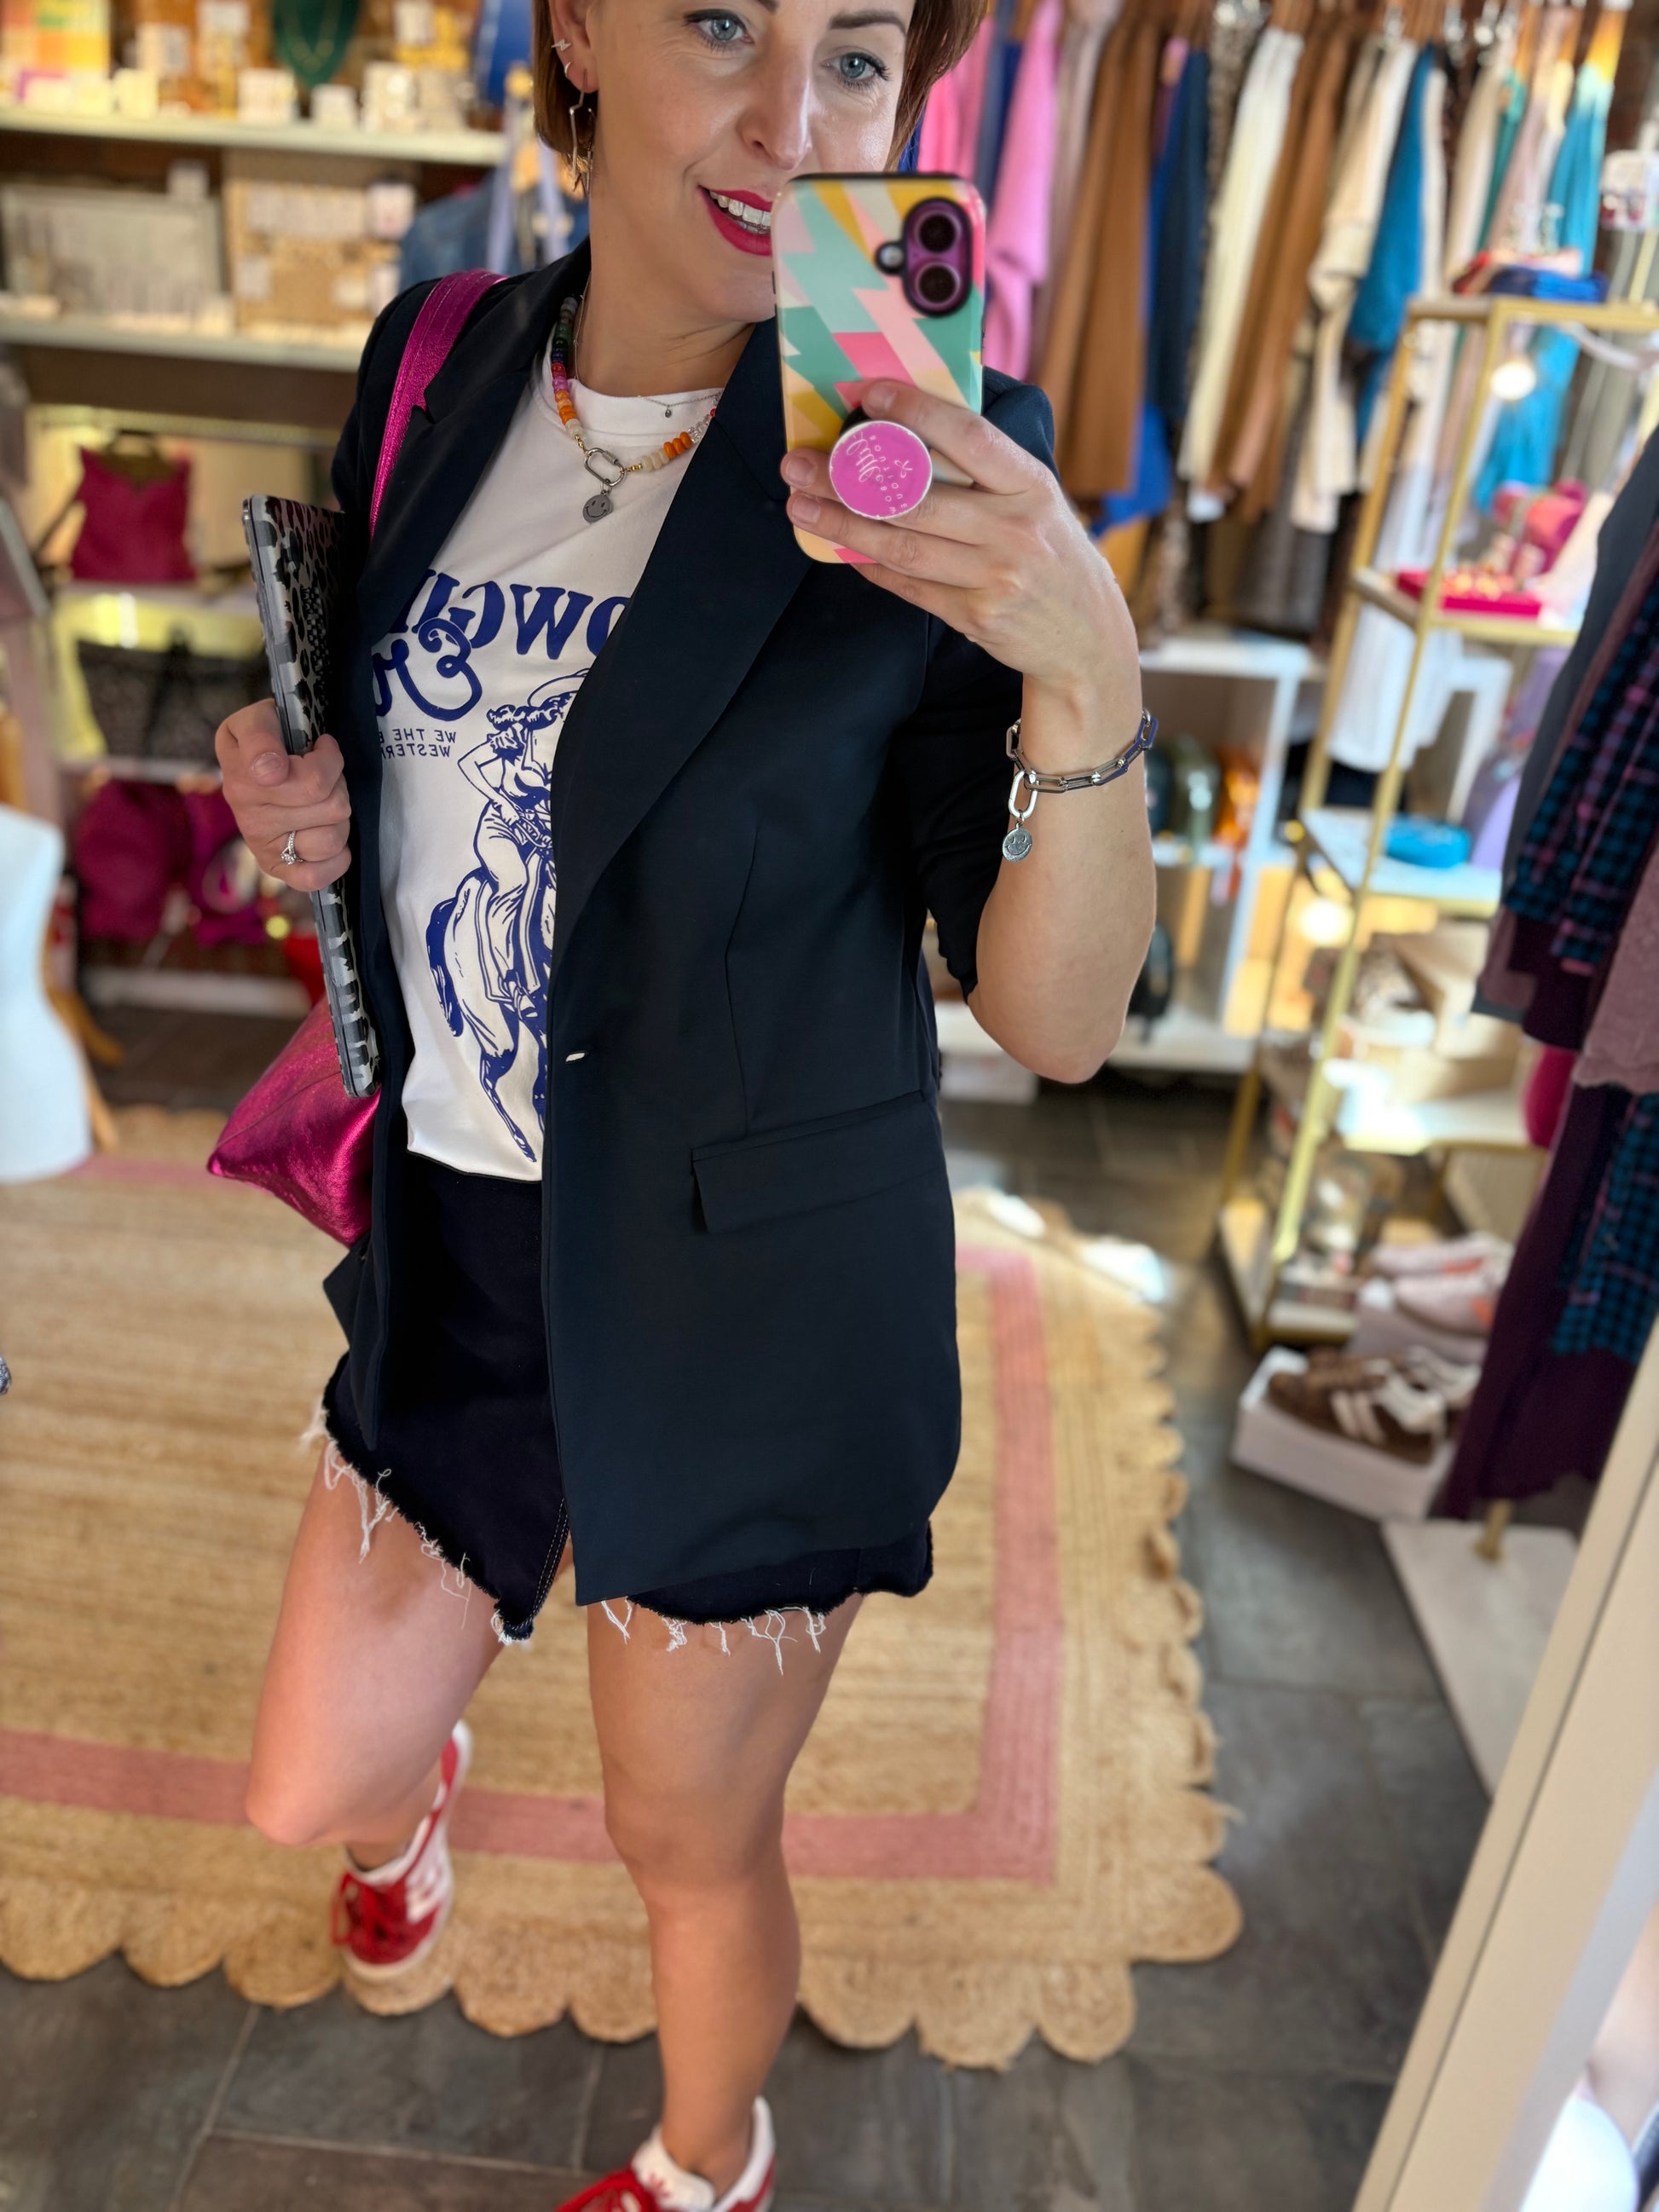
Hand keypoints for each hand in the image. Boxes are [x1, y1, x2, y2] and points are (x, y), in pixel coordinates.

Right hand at [214, 698, 351, 891]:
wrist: (255, 762)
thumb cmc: (266, 738)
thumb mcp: (257, 718)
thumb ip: (260, 735)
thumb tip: (270, 771)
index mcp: (241, 774)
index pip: (311, 781)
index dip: (328, 760)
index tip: (318, 747)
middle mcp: (247, 813)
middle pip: (330, 806)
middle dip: (337, 784)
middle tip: (324, 774)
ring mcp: (261, 845)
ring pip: (331, 838)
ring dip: (339, 818)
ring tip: (324, 802)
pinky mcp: (276, 869)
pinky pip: (314, 877)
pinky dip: (334, 860)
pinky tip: (329, 837)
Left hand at [778, 381, 1139, 722]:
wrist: (1086, 637)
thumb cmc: (1052, 555)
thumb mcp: (1037, 501)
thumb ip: (986, 472)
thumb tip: (906, 432)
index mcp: (1031, 485)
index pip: (969, 436)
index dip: (915, 412)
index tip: (866, 395)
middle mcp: (1013, 530)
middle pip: (916, 498)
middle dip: (847, 479)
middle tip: (798, 464)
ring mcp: (994, 577)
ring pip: (902, 545)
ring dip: (843, 525)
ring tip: (801, 507)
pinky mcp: (975, 617)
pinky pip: (908, 585)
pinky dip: (869, 565)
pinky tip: (839, 547)